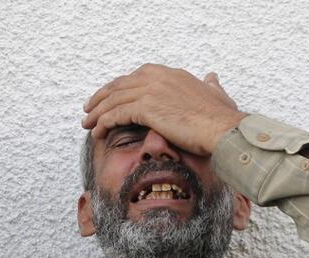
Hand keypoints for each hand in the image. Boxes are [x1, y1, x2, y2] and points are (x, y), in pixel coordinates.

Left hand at [82, 65, 247, 155]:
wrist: (222, 128)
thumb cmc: (221, 118)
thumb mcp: (217, 94)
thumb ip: (210, 86)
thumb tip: (212, 77)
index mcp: (169, 74)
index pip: (134, 78)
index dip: (117, 89)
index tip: (107, 98)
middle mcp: (157, 77)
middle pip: (118, 86)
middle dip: (101, 98)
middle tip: (88, 110)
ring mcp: (150, 90)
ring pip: (113, 100)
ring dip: (97, 113)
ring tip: (87, 124)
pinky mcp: (146, 107)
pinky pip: (116, 115)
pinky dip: (103, 124)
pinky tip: (97, 133)